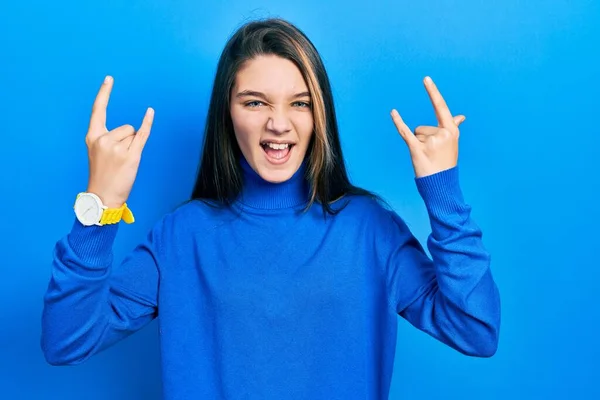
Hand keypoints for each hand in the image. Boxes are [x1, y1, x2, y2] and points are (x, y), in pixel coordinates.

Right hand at [85, 76, 153, 207]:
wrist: (102, 197)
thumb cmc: (103, 176)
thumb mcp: (99, 153)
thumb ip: (109, 139)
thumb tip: (133, 129)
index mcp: (93, 137)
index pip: (98, 110)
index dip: (104, 93)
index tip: (110, 78)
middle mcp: (103, 139)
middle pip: (126, 127)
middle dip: (127, 140)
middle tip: (118, 160)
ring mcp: (117, 148)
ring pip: (134, 135)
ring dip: (133, 147)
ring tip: (123, 163)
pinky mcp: (131, 156)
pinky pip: (142, 135)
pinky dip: (147, 124)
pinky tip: (150, 112)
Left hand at [390, 76, 464, 177]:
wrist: (441, 184)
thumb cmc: (446, 163)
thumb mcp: (452, 143)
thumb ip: (453, 127)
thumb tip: (460, 116)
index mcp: (451, 131)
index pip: (440, 107)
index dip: (433, 92)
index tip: (425, 78)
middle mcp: (442, 134)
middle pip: (423, 127)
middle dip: (424, 139)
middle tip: (433, 154)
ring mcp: (429, 142)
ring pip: (416, 133)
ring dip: (418, 144)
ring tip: (427, 157)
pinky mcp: (416, 149)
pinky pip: (405, 132)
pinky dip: (398, 122)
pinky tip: (393, 111)